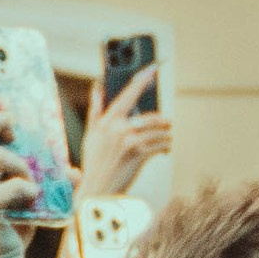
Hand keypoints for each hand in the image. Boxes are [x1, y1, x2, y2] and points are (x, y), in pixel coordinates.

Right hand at [77, 66, 170, 203]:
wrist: (97, 190)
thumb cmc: (94, 163)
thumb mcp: (91, 135)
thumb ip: (95, 109)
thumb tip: (97, 86)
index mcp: (106, 121)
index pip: (127, 94)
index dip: (142, 80)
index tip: (153, 67)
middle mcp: (117, 128)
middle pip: (150, 116)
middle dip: (163, 122)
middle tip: (167, 124)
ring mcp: (128, 141)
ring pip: (159, 131)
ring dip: (166, 136)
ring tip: (165, 140)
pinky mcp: (138, 155)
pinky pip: (161, 145)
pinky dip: (165, 147)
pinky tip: (164, 150)